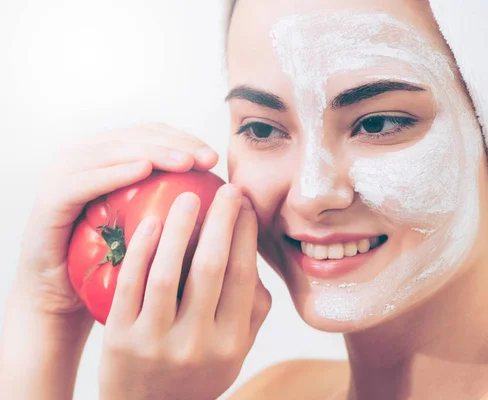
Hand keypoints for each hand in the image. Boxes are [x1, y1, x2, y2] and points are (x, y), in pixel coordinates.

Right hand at [13, 122, 218, 320]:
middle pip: (135, 136)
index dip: (184, 139)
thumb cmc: (118, 263)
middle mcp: (85, 157)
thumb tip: (230, 197)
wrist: (65, 296)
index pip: (152, 135)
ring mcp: (63, 174)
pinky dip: (114, 171)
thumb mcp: (153, 228)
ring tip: (185, 162)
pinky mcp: (49, 199)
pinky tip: (143, 169)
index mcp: (111, 158)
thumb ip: (178, 204)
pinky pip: (83, 179)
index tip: (214, 158)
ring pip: (112, 150)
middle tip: (207, 158)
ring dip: (152, 152)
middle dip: (175, 143)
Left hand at [98, 185, 270, 399]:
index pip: (243, 275)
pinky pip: (129, 286)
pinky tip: (150, 223)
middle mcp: (196, 342)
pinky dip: (140, 251)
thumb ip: (252, 309)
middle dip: (220, 220)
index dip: (245, 233)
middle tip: (224, 189)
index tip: (244, 203)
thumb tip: (252, 253)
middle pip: (211, 267)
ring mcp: (155, 342)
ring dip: (179, 227)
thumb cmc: (198, 372)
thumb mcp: (235, 350)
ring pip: (167, 272)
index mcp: (231, 341)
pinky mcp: (119, 339)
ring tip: (187, 197)